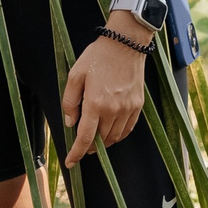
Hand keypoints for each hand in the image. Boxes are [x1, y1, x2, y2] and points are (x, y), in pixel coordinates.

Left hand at [60, 19, 149, 165]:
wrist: (126, 44)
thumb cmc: (97, 57)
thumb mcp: (75, 75)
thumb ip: (69, 101)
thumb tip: (70, 123)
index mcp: (95, 103)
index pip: (85, 138)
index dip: (76, 153)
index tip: (70, 163)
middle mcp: (113, 110)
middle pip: (100, 140)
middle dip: (89, 147)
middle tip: (81, 146)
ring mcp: (128, 109)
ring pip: (114, 137)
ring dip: (103, 142)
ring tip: (95, 138)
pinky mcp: (138, 105)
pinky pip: (127, 129)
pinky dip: (117, 135)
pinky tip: (110, 131)